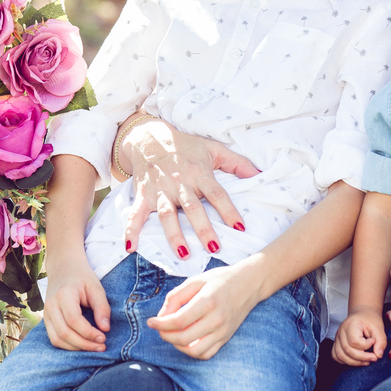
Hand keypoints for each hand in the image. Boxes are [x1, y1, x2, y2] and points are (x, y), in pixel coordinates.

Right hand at [42, 256, 110, 351]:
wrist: (63, 267)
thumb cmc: (82, 277)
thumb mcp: (96, 287)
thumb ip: (102, 307)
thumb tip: (105, 329)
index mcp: (64, 295)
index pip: (74, 320)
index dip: (89, 333)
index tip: (103, 338)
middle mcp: (51, 305)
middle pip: (64, 333)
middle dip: (84, 344)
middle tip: (101, 347)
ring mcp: (46, 313)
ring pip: (57, 339)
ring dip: (76, 348)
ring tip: (93, 347)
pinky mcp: (46, 320)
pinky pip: (54, 338)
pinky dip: (68, 346)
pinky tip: (82, 345)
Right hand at [121, 116, 259, 256]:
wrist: (149, 137)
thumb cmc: (185, 146)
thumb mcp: (212, 149)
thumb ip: (236, 162)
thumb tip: (259, 174)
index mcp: (198, 172)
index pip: (217, 193)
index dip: (229, 210)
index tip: (240, 227)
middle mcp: (179, 183)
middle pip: (192, 208)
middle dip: (203, 228)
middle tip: (214, 247)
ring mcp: (159, 190)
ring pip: (167, 215)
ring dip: (174, 235)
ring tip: (184, 254)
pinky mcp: (143, 195)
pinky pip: (136, 214)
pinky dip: (131, 230)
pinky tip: (131, 247)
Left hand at [145, 262, 261, 359]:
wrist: (249, 283)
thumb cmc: (221, 279)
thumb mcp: (196, 280)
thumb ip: (176, 296)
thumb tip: (161, 315)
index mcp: (207, 301)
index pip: (178, 321)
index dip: (160, 324)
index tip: (150, 322)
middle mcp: (217, 319)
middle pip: (183, 338)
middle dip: (165, 335)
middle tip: (159, 328)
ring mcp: (223, 331)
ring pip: (194, 351)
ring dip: (177, 346)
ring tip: (172, 335)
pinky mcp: (226, 338)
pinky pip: (206, 354)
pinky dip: (192, 352)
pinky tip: (186, 341)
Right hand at [332, 308, 385, 365]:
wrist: (363, 313)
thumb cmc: (370, 319)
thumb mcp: (379, 328)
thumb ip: (381, 341)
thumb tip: (378, 355)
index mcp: (351, 324)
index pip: (354, 341)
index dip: (366, 346)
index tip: (373, 341)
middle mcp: (341, 331)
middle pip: (347, 350)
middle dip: (362, 358)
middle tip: (374, 357)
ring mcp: (337, 337)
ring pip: (340, 355)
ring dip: (354, 362)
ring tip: (366, 361)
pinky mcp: (337, 343)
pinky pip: (336, 356)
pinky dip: (345, 361)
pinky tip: (356, 360)